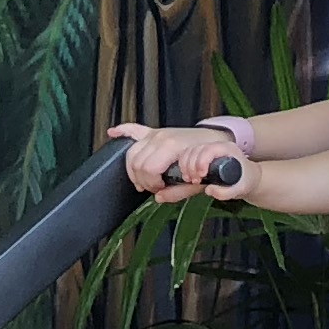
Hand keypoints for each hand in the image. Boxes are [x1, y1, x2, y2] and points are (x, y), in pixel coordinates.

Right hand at [108, 120, 244, 199]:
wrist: (215, 141)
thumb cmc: (208, 159)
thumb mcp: (197, 181)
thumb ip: (177, 192)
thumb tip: (158, 198)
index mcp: (171, 146)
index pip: (147, 168)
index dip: (151, 184)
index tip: (159, 189)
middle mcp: (160, 137)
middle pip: (136, 162)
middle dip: (142, 180)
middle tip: (153, 187)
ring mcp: (156, 133)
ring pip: (130, 153)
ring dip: (132, 169)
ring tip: (143, 179)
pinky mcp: (154, 132)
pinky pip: (133, 130)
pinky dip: (122, 131)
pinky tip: (113, 133)